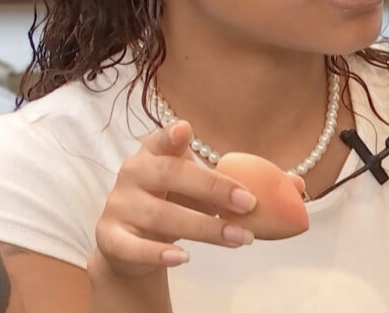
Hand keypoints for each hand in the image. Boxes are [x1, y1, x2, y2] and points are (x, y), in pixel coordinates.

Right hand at [93, 120, 258, 279]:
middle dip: (213, 188)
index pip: (161, 140)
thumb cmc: (171, 204)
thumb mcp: (193, 189)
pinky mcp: (110, 237)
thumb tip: (278, 189)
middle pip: (169, 175)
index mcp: (152, 154)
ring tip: (239, 238)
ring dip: (205, 228)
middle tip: (249, 203)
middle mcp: (132, 174)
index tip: (186, 129)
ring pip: (160, 215)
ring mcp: (118, 205)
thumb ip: (221, 184)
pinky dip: (158, 253)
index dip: (171, 135)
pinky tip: (183, 258)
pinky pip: (133, 247)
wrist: (130, 245)